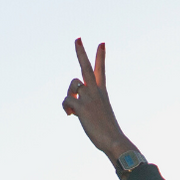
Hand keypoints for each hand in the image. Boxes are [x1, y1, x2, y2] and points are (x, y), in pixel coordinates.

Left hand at [62, 39, 133, 159]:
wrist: (113, 140)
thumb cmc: (107, 130)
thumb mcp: (98, 114)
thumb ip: (85, 105)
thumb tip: (72, 105)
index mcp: (102, 92)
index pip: (101, 70)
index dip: (100, 56)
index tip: (101, 43)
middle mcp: (96, 92)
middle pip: (86, 67)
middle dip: (81, 52)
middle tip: (78, 39)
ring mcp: (89, 98)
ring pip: (73, 85)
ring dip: (70, 94)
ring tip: (73, 109)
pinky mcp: (82, 107)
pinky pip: (67, 100)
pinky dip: (66, 107)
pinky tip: (71, 115)